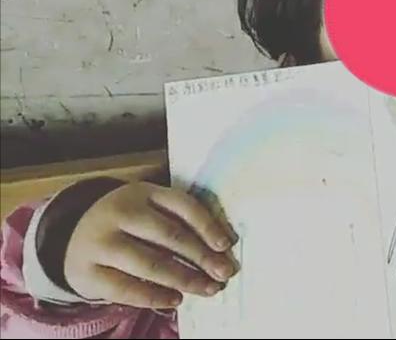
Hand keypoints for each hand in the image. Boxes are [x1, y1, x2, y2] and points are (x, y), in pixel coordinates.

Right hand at [64, 182, 238, 308]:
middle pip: (169, 235)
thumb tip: (221, 249)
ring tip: (207, 289)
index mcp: (143, 193)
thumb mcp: (149, 210)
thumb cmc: (128, 225)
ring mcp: (100, 242)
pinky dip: (154, 296)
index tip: (226, 245)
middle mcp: (120, 213)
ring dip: (184, 278)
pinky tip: (175, 299)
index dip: (207, 225)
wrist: (72, 237)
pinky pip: (125, 288)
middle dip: (202, 257)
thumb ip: (179, 221)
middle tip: (224, 274)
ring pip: (150, 263)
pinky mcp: (87, 271)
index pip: (182, 205)